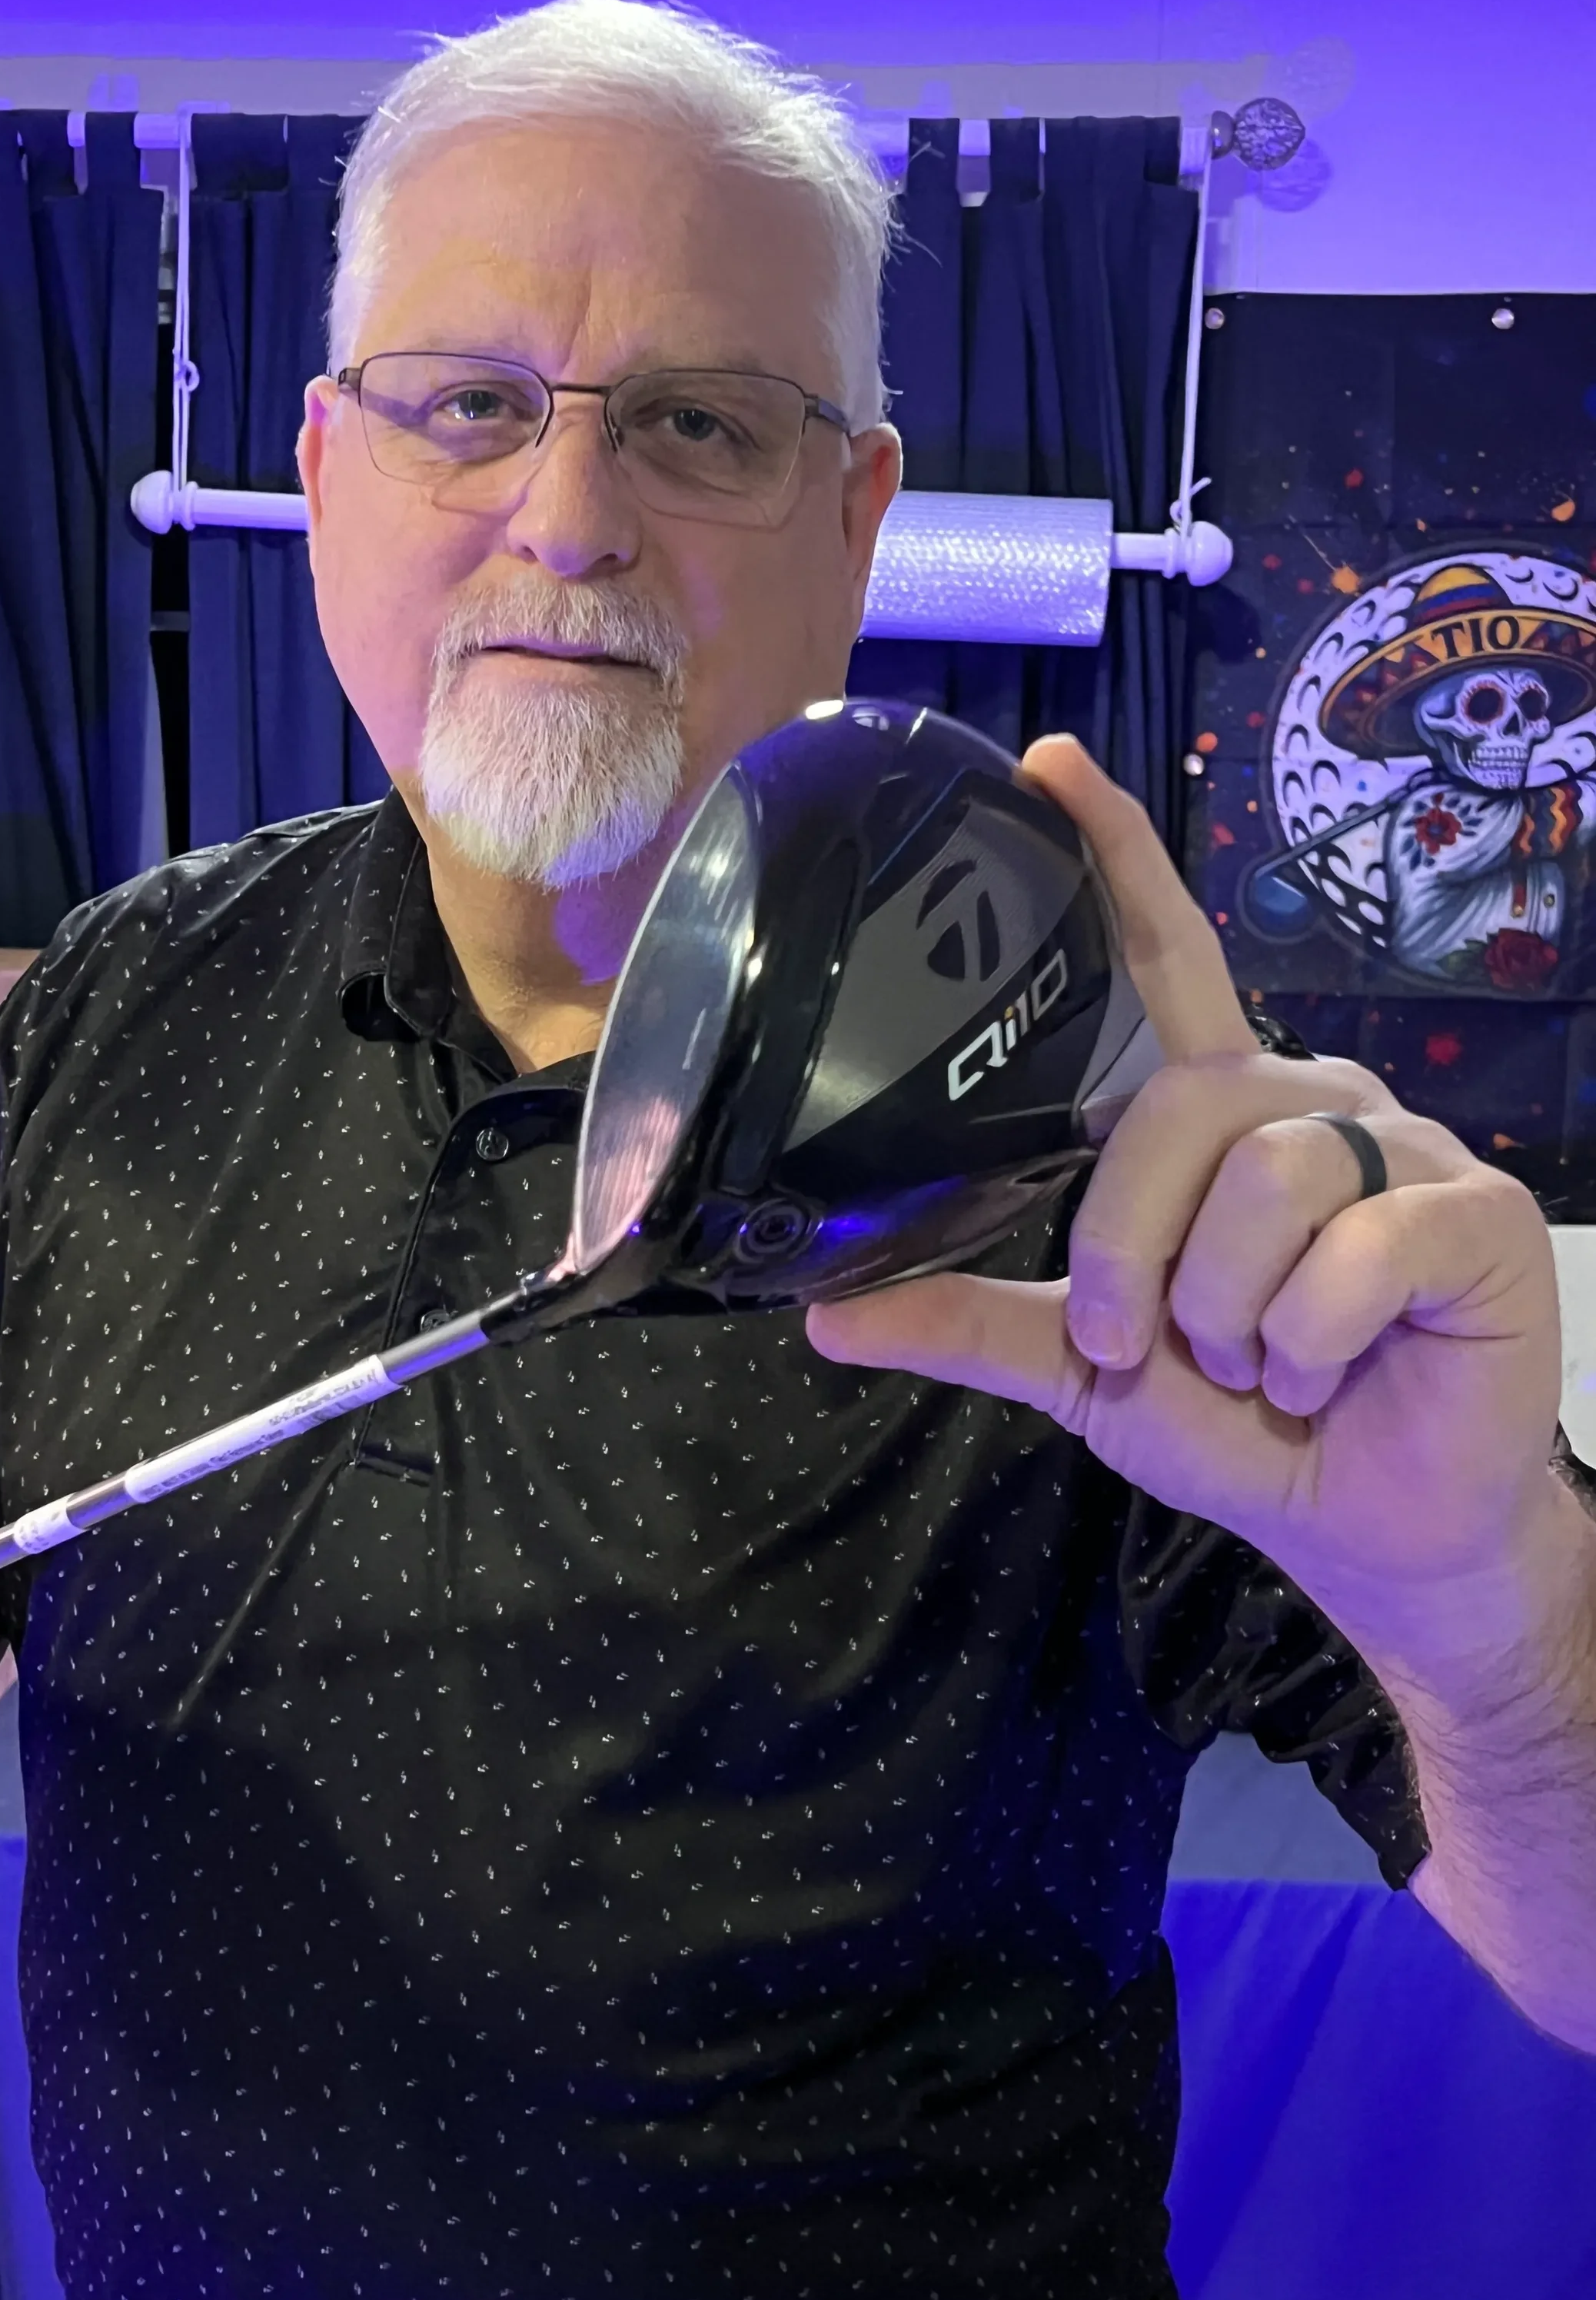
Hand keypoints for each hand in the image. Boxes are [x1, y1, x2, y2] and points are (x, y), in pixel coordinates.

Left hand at [807, 735, 1570, 1705]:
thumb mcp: (1089, 1370)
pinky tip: (1325, 1371)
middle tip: (1142, 1341)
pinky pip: (1354, 1247)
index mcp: (1215, 1120)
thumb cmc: (1243, 1426)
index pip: (1166, 962)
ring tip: (1253, 1363)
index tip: (1048, 769)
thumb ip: (974, 1321)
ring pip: (1263, 1174)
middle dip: (1132, 1243)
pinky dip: (1307, 1338)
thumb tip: (824, 1315)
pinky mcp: (1474, 1216)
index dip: (1117, 861)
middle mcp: (1307, 1106)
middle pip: (1181, 1102)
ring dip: (1223, 1304)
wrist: (1368, 1530)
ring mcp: (1401, 1150)